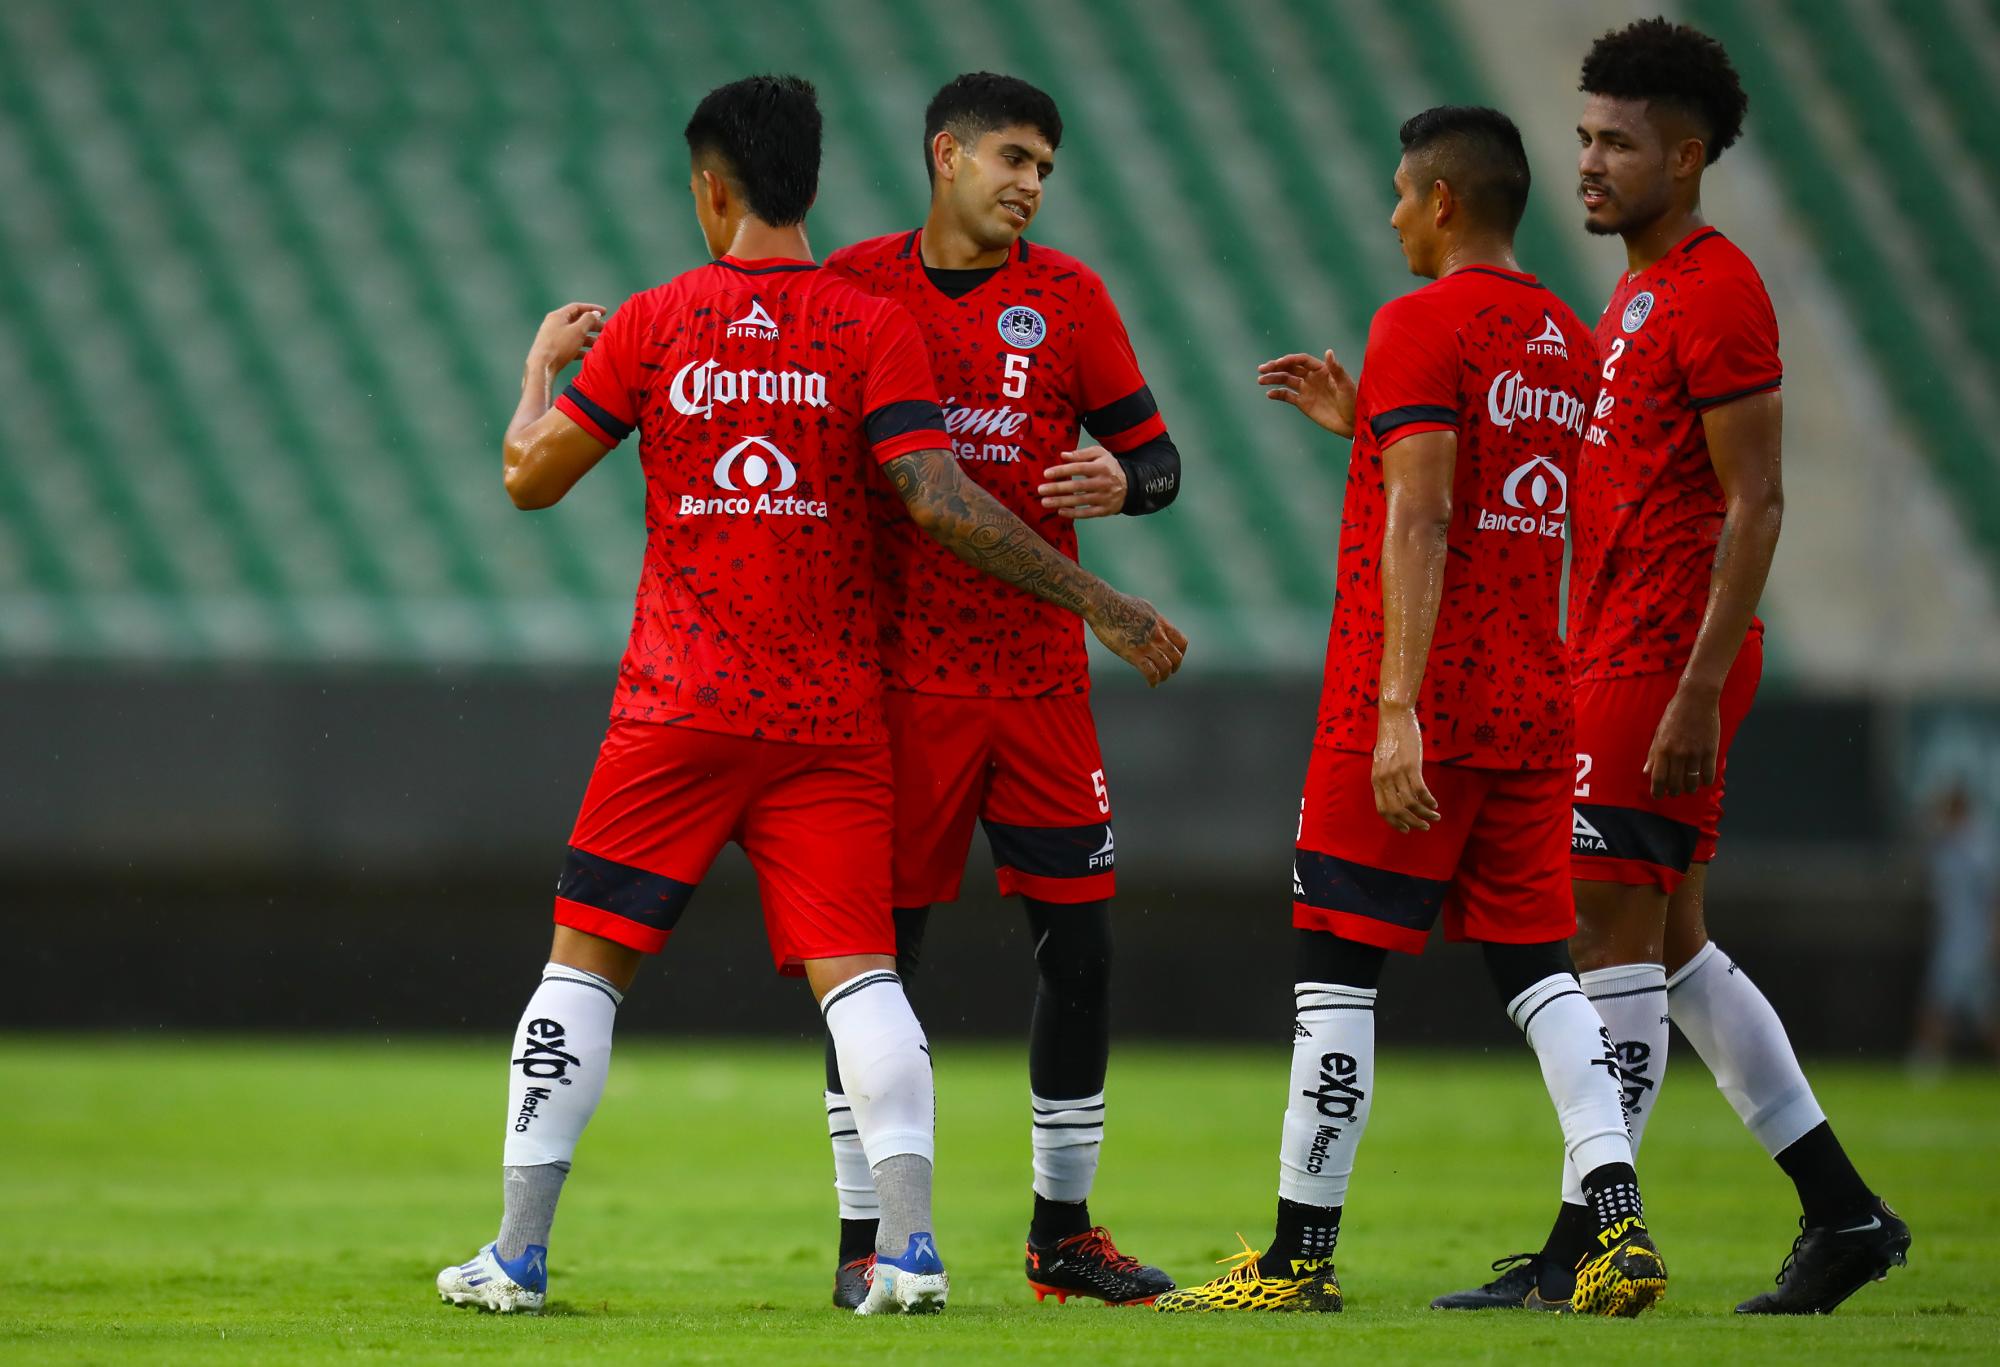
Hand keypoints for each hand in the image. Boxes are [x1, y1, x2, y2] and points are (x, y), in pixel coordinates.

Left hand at [527, 302, 605, 375]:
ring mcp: (553, 338)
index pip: (577, 307)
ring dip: (588, 338)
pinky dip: (580, 349)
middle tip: (605, 330)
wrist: (542, 366)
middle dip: (592, 325)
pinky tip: (589, 355)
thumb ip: (588, 320)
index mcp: (558, 316)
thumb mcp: (577, 330)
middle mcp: (554, 324)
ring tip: (599, 344)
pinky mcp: (553, 350)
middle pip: (576, 321)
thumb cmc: (560, 346)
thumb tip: (594, 314)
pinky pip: (570, 346)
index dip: (592, 308)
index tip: (605, 312)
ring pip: (574, 335)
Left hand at [1038, 447, 1127, 518]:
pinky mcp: (1104, 510)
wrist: (1131, 486)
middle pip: (1078, 486)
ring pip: (1080, 501)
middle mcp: (1103, 483)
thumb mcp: (1100, 454)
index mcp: (1101, 467)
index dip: (1062, 471)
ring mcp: (1104, 498)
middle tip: (1041, 490)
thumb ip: (1081, 454)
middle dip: (1058, 488)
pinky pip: (1087, 513)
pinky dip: (1074, 514)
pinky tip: (1060, 511)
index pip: (1078, 468)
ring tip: (1045, 502)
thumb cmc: (1109, 468)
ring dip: (1061, 502)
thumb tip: (1063, 455)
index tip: (1046, 473)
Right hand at [1088, 591, 1187, 686]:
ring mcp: (1147, 644)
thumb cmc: (1116, 602)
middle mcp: (1157, 634)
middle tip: (1168, 672)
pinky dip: (1153, 681)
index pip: (1181, 642)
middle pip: (1176, 657)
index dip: (1181, 653)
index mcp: (1160, 623)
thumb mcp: (1143, 606)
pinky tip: (1151, 684)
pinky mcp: (1134, 653)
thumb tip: (1152, 621)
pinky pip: (1150, 672)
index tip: (1175, 658)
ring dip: (1164, 676)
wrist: (1103, 604)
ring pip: (1165, 667)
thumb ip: (1151, 618)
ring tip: (1159, 680)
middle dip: (1174, 667)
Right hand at [1257, 349, 1357, 437]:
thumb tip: (1328, 352)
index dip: (1289, 360)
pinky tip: (1269, 393)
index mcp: (1322, 369)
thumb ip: (1336, 369)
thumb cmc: (1353, 401)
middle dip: (1276, 367)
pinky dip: (1278, 394)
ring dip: (1273, 378)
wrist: (1353, 422)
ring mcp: (1307, 390)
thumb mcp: (1346, 385)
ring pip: (1286, 380)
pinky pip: (1287, 396)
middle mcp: (1312, 377)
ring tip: (1260, 380)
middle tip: (1262, 368)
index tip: (1278, 363)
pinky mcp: (1303, 403)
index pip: (1302, 361)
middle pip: (1291, 368)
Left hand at [1372, 705, 1439, 832]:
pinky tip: (1434, 804)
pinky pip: (1421, 791)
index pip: (1382, 809)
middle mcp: (1384, 779)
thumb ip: (1385, 778)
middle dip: (1412, 822)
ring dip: (1424, 814)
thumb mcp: (1382, 761)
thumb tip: (1395, 794)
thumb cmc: (1391, 739)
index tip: (1406, 829)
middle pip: (1397, 810)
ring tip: (1435, 817)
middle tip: (1424, 827)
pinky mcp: (1411, 766)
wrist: (1395, 718)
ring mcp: (1397, 773)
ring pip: (1411, 803)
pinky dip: (1428, 801)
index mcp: (1376, 780)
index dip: (1395, 822)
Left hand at [1644, 682, 1721, 797]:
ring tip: (1688, 789)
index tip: (1658, 795)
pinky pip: (1709, 774)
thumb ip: (1653, 753)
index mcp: (1663, 748)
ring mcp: (1695, 753)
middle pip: (1675, 783)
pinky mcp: (1711, 750)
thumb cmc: (1675, 714)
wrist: (1697, 698)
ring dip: (1689, 789)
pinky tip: (1703, 781)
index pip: (1658, 777)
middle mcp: (1678, 753)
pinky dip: (1706, 781)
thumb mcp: (1659, 732)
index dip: (1657, 790)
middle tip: (1674, 792)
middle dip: (1673, 791)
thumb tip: (1646, 771)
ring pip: (1692, 781)